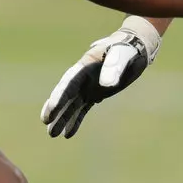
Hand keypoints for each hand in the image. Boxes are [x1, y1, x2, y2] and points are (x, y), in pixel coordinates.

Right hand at [40, 16, 160, 138]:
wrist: (136, 48)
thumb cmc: (128, 48)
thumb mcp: (124, 54)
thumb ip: (115, 66)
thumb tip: (107, 84)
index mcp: (85, 65)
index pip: (69, 82)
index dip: (60, 95)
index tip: (52, 109)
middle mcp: (83, 77)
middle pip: (66, 94)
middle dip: (55, 108)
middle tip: (46, 122)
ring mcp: (88, 86)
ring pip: (72, 104)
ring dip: (63, 118)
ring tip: (53, 134)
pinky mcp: (96, 94)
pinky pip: (83, 109)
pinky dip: (76, 120)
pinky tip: (68, 133)